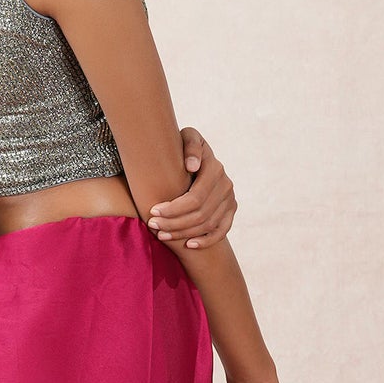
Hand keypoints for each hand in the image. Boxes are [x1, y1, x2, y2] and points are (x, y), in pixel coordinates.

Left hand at [147, 127, 236, 248]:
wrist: (197, 155)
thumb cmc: (184, 146)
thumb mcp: (186, 138)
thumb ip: (189, 146)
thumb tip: (192, 166)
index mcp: (215, 168)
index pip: (194, 198)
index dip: (173, 208)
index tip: (152, 211)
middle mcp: (226, 184)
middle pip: (200, 214)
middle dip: (173, 223)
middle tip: (152, 225)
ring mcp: (230, 199)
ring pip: (208, 224)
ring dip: (183, 233)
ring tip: (161, 235)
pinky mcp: (231, 210)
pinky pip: (222, 230)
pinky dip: (206, 240)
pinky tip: (189, 245)